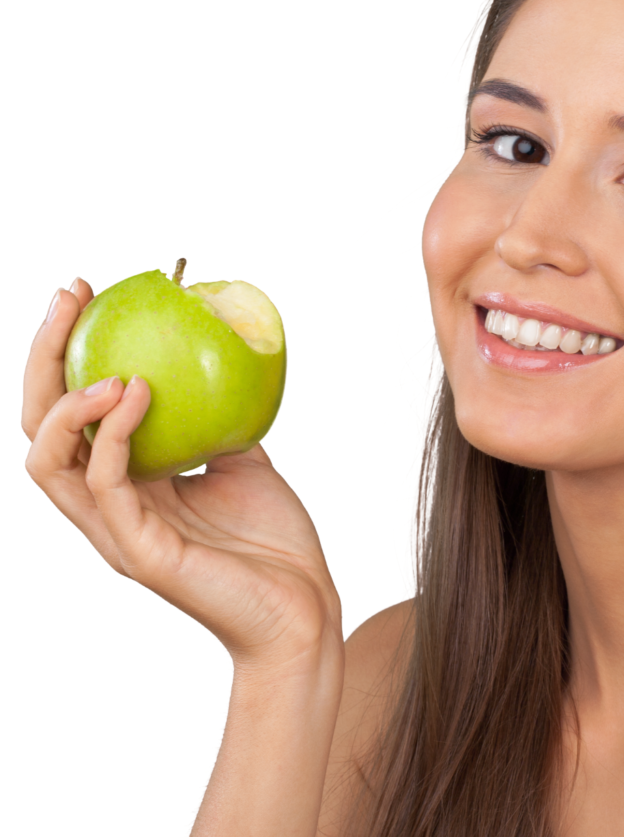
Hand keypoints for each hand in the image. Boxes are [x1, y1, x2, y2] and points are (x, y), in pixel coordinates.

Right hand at [23, 280, 341, 670]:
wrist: (304, 610)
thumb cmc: (274, 543)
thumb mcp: (244, 463)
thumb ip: (218, 422)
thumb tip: (219, 362)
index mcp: (127, 485)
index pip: (71, 415)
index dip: (64, 353)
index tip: (85, 292)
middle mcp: (107, 507)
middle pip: (40, 429)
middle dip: (41, 358)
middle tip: (68, 297)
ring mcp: (116, 533)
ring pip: (49, 462)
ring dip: (67, 401)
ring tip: (105, 363)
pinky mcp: (139, 552)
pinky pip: (108, 483)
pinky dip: (117, 432)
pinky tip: (140, 392)